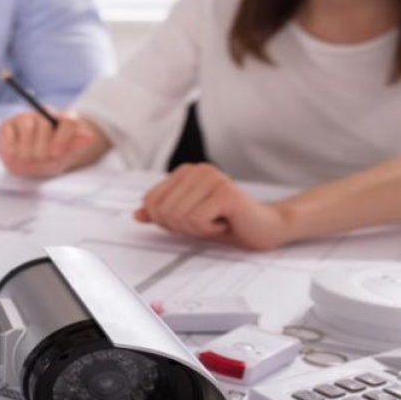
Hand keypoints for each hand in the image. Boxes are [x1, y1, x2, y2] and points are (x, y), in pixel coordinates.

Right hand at [0, 110, 101, 176]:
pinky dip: (11, 147)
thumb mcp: (63, 156)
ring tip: (26, 158)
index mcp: (61, 120)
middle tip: (38, 159)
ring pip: (27, 127)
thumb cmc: (49, 159)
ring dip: (26, 149)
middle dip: (41, 148)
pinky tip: (14, 153)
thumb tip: (89, 137)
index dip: (62, 138)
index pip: (68, 120)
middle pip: (44, 125)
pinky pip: (9, 133)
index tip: (55, 154)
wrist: (27, 164)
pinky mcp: (6, 124)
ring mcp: (23, 117)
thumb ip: (74, 146)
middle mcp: (43, 114)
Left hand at [135, 163, 296, 250]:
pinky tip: (225, 223)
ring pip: (178, 216)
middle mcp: (198, 169)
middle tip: (207, 222)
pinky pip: (196, 220)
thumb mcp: (186, 221)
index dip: (166, 221)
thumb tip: (137, 215)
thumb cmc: (226, 223)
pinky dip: (209, 230)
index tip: (192, 220)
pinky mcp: (225, 192)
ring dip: (197, 229)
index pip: (150, 202)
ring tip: (217, 221)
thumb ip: (161, 215)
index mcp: (185, 172)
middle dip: (182, 226)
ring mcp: (212, 178)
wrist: (264, 228)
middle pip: (162, 210)